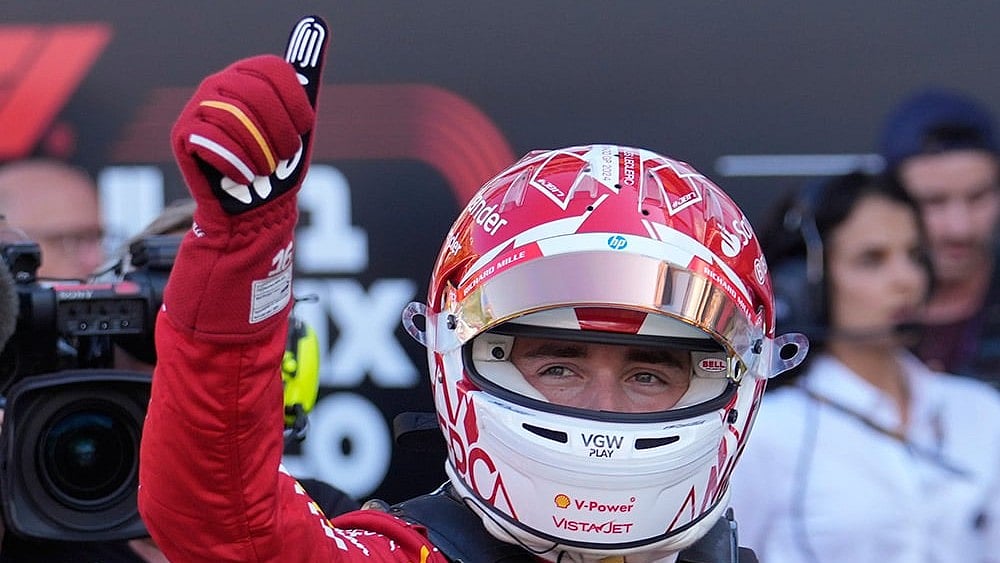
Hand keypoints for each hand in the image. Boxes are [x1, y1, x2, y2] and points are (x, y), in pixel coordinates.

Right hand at [172, 54, 314, 215]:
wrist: (253, 208)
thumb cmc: (278, 163)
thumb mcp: (298, 117)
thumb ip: (304, 72)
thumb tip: (316, 19)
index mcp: (247, 74)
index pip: (275, 69)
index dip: (296, 104)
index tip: (303, 128)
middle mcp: (219, 83)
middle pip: (257, 94)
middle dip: (280, 133)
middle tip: (284, 156)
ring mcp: (198, 107)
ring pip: (236, 120)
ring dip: (261, 153)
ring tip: (264, 170)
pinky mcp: (183, 135)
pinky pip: (214, 141)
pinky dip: (238, 165)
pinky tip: (244, 177)